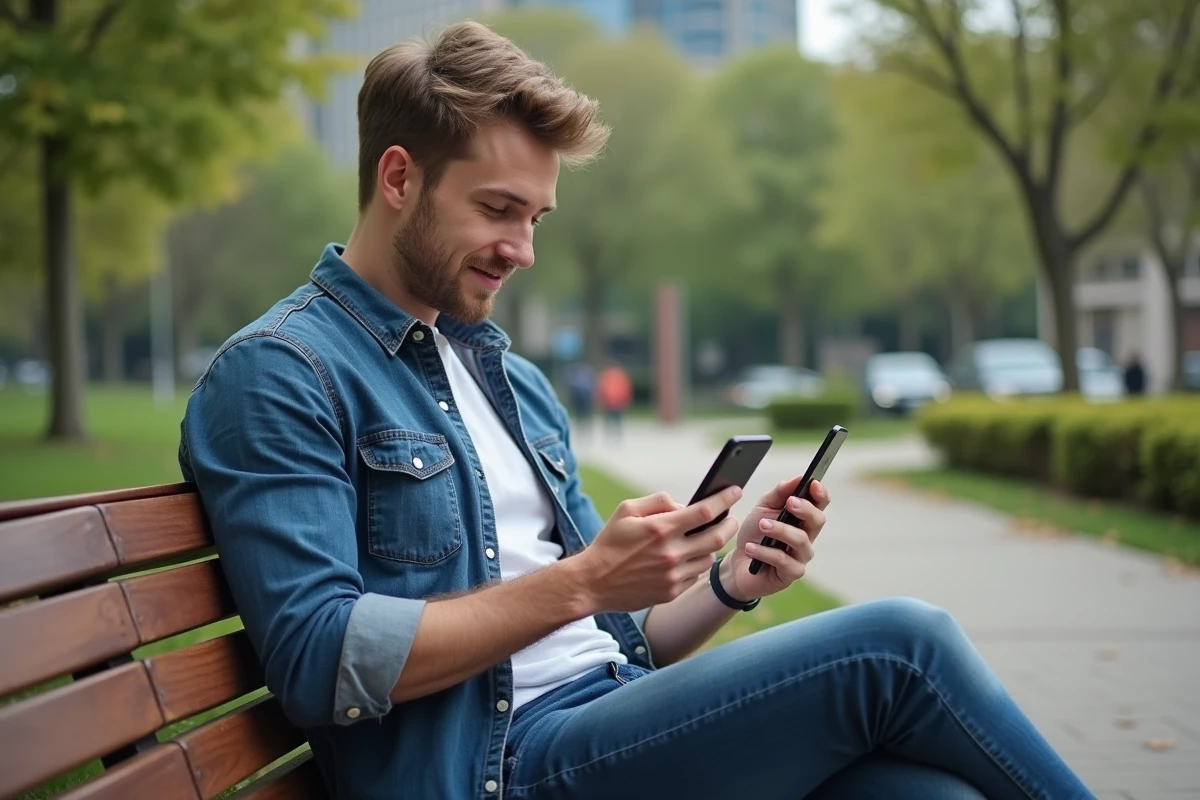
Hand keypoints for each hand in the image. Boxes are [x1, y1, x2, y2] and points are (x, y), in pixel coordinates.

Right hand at [573, 486, 741, 612]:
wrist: (593, 582)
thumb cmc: (609, 542)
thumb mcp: (626, 510)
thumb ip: (657, 501)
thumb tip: (683, 505)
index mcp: (661, 529)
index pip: (705, 511)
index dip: (725, 499)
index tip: (735, 491)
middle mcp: (671, 553)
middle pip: (717, 537)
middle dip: (729, 524)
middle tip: (730, 518)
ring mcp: (673, 575)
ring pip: (709, 557)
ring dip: (711, 546)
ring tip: (702, 539)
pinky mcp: (672, 592)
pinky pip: (696, 574)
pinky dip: (696, 563)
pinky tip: (686, 558)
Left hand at [720, 478, 830, 603]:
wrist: (737, 562)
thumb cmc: (754, 533)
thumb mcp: (762, 508)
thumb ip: (779, 493)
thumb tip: (798, 478)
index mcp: (802, 518)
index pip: (820, 504)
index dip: (821, 494)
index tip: (813, 483)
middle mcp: (807, 536)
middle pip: (818, 520)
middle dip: (805, 509)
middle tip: (789, 502)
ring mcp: (801, 556)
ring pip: (801, 540)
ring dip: (780, 530)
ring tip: (762, 525)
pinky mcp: (791, 573)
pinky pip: (784, 560)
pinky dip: (765, 552)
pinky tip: (750, 548)